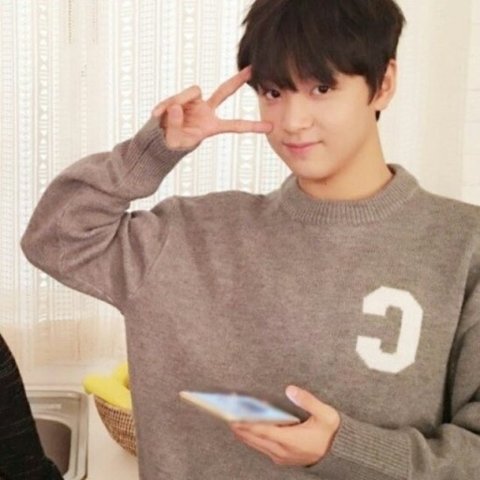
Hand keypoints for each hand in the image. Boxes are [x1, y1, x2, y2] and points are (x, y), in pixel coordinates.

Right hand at [151, 66, 272, 149]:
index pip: (235, 125)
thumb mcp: (174, 141)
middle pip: (224, 91)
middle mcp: (206, 111)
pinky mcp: (181, 97)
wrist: (158, 137)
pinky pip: (176, 96)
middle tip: (252, 69)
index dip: (252, 126)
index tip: (270, 127)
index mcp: (211, 126)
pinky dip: (167, 104)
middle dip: (238, 80)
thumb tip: (178, 107)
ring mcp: (194, 102)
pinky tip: (158, 114)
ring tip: (165, 116)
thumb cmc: (171, 143)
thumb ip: (176, 126)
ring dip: (179, 101)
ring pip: (192, 92)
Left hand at [230, 386, 339, 466]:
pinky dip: (252, 439)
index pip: (263, 431)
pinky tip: (246, 431)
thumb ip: (308, 401)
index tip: (233, 417)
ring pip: (257, 445)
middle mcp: (284, 451)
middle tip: (226, 416)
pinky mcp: (283, 458)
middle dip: (240, 428)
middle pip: (256, 439)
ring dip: (244, 434)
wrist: (341, 455)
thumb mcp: (325, 415)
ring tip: (231, 422)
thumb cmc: (333, 433)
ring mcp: (282, 457)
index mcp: (292, 441)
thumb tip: (291, 389)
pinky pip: (262, 448)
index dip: (247, 424)